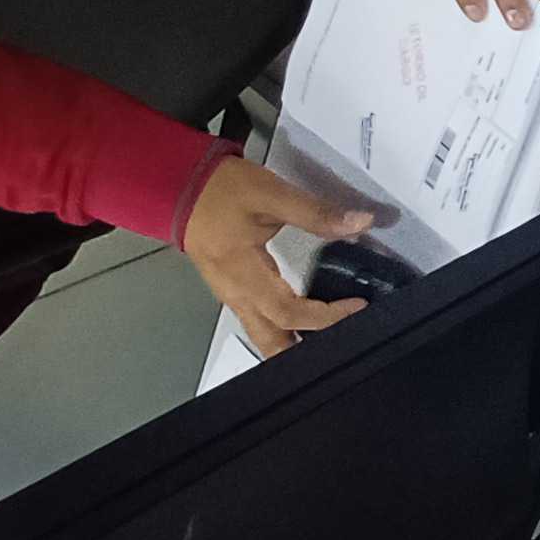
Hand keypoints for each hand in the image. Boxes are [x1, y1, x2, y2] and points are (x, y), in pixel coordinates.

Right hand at [181, 152, 375, 354]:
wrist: (180, 187)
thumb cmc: (220, 191)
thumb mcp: (272, 194)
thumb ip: (316, 213)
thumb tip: (359, 223)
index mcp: (245, 276)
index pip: (290, 313)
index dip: (326, 317)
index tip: (356, 308)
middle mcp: (237, 295)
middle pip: (273, 344)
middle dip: (307, 351)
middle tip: (342, 341)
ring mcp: (232, 296)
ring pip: (265, 337)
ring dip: (294, 344)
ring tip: (328, 337)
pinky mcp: (233, 290)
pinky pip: (260, 322)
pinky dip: (285, 329)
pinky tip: (304, 321)